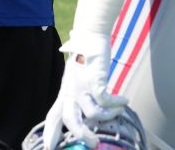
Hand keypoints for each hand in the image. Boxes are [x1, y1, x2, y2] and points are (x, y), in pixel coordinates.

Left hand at [42, 32, 129, 148]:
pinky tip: (124, 101)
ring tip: (118, 112)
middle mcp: (71, 90)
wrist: (90, 36)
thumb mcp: (76, 81)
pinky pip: (105, 98)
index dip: (51, 133)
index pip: (54, 116)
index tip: (49, 148)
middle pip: (70, 118)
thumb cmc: (85, 61)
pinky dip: (116, 103)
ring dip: (107, 116)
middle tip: (93, 144)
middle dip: (81, 134)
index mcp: (65, 93)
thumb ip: (79, 98)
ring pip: (91, 111)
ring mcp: (82, 84)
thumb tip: (89, 119)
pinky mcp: (95, 77)